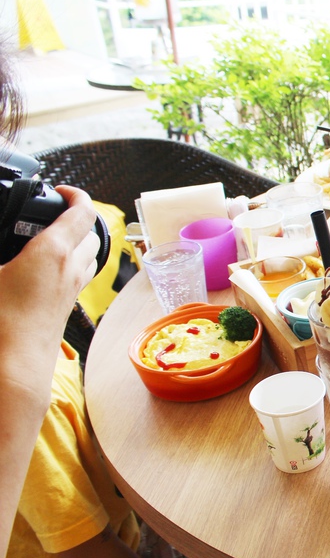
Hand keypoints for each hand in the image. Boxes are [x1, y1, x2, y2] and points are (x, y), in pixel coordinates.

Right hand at [0, 185, 98, 357]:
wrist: (13, 367)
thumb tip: (1, 260)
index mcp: (53, 251)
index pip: (82, 212)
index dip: (76, 194)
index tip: (61, 190)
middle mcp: (71, 269)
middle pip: (92, 234)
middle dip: (79, 218)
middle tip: (54, 212)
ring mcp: (72, 290)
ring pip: (91, 257)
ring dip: (79, 242)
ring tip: (52, 237)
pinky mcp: (66, 308)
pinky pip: (79, 278)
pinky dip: (71, 265)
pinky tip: (45, 271)